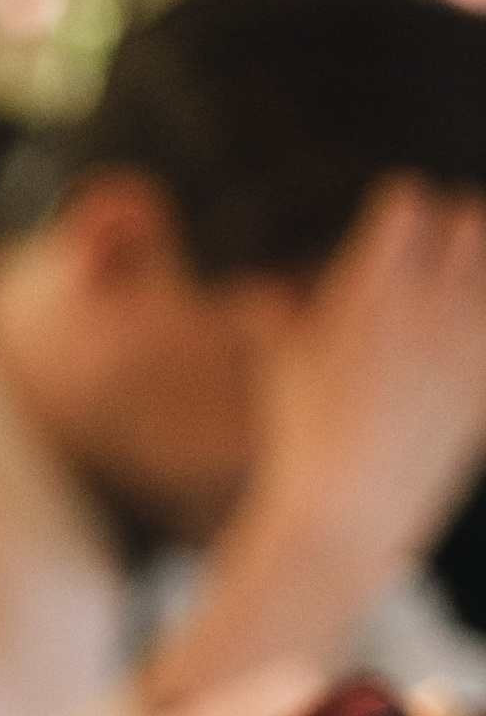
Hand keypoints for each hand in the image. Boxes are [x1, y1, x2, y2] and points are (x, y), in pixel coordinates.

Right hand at [254, 178, 485, 566]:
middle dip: (453, 229)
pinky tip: (465, 340)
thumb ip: (272, 319)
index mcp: (368, 291)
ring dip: (477, 271)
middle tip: (436, 257)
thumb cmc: (303, 440)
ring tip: (457, 296)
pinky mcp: (485, 385)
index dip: (399, 210)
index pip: (406, 201)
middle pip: (468, 220)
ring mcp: (466, 346)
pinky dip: (482, 327)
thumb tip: (253, 292)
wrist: (348, 514)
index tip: (391, 234)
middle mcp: (425, 309)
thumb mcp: (282, 371)